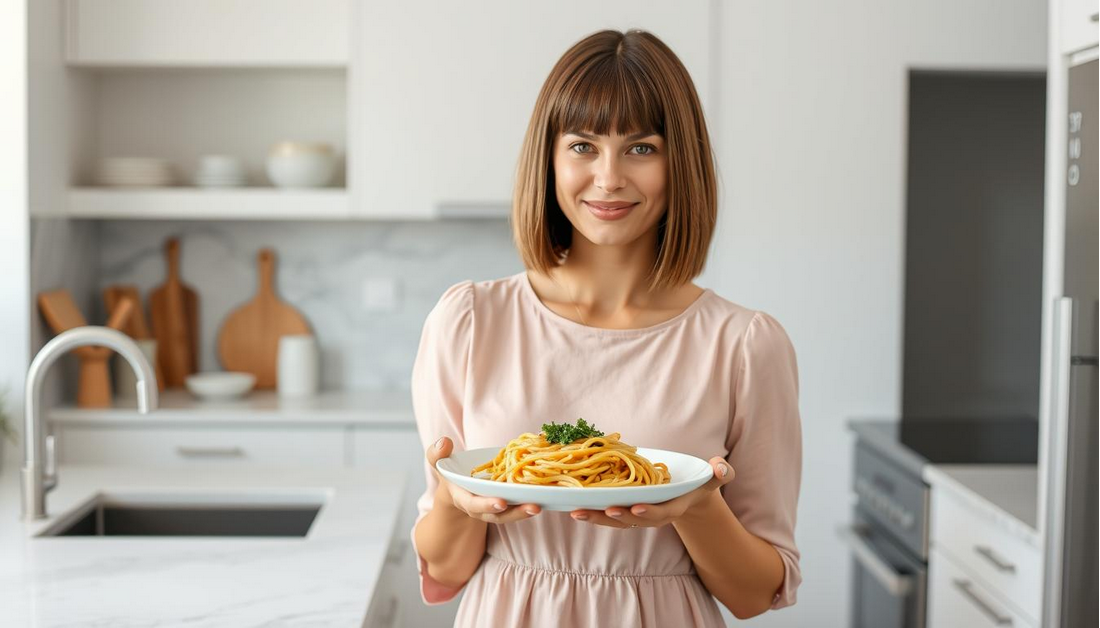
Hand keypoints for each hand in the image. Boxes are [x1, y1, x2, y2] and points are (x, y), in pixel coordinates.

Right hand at [427, 436, 541, 523]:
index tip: (501, 502)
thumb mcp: (439, 463)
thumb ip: (437, 454)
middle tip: (533, 507)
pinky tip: (545, 497)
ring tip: (541, 506)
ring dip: (525, 512)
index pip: (472, 504)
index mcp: (462, 497)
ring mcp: (493, 509)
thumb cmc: (450, 473)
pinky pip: (517, 506)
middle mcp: (479, 507)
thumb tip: (444, 441)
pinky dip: (529, 502)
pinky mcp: (506, 505)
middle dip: (514, 513)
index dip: (486, 504)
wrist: (456, 490)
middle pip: (496, 515)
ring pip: (509, 514)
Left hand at [569, 457, 733, 528]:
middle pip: (633, 521)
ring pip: (615, 520)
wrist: (689, 494)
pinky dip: (592, 511)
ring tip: (577, 513)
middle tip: (603, 510)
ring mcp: (638, 514)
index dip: (650, 513)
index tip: (637, 508)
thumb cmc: (701, 482)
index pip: (662, 514)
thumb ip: (721, 472)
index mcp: (674, 507)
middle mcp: (654, 514)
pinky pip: (607, 513)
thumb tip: (721, 467)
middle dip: (617, 517)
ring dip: (597, 518)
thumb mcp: (715, 477)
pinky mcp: (626, 509)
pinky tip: (573, 506)